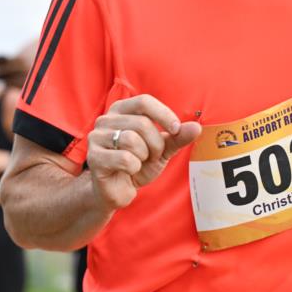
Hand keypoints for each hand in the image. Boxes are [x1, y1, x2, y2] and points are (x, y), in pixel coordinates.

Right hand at [86, 95, 201, 210]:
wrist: (118, 189)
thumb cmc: (138, 164)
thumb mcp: (162, 149)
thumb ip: (177, 137)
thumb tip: (196, 127)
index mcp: (121, 111)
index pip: (144, 102)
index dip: (164, 115)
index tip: (175, 130)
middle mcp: (105, 120)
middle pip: (141, 123)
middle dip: (156, 143)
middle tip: (154, 156)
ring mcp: (96, 138)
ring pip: (131, 139)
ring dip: (144, 156)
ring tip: (139, 162)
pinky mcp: (94, 158)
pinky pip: (124, 158)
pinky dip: (133, 167)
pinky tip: (128, 171)